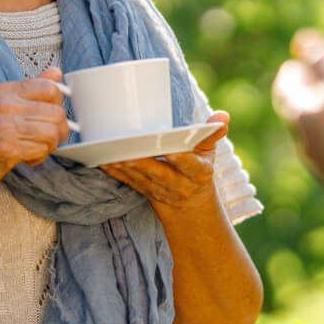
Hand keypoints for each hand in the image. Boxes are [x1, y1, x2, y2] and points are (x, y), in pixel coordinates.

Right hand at [0, 68, 72, 197]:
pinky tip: (27, 158)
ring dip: (50, 145)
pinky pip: (41, 150)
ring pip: (52, 132)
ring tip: (36, 148)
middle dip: (60, 129)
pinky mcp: (7, 148)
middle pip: (56, 112)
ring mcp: (5, 126)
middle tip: (50, 138)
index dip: (59, 103)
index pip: (49, 87)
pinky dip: (39, 157)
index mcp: (5, 90)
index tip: (53, 115)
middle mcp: (5, 105)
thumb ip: (31, 88)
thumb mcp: (3, 106)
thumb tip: (56, 72)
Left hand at [100, 111, 228, 210]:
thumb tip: (222, 116)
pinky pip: (127, 182)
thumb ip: (213, 134)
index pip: (188, 163)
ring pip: (139, 178)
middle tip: (127, 149)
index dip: (178, 157)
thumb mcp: (210, 154)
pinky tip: (101, 160)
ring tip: (110, 152)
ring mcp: (158, 190)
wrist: (189, 207)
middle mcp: (178, 184)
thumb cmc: (198, 170)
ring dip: (124, 167)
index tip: (168, 149)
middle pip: (158, 173)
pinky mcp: (142, 191)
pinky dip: (113, 172)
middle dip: (142, 163)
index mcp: (197, 172)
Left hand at [272, 30, 323, 199]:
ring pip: (315, 131)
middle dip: (309, 93)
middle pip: (298, 108)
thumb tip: (303, 39)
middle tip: (322, 82)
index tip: (302, 64)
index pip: (285, 85)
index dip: (294, 72)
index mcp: (298, 112)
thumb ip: (321, 61)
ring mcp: (317, 160)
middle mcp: (301, 138)